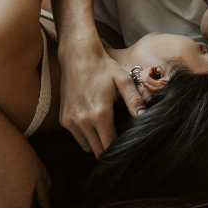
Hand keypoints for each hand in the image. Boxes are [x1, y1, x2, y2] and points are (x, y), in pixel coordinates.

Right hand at [59, 37, 145, 156]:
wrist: (77, 56)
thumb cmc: (103, 68)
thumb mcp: (123, 80)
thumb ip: (134, 100)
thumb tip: (144, 117)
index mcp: (100, 113)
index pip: (110, 145)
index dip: (120, 148)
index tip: (128, 145)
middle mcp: (83, 120)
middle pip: (98, 151)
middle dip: (110, 149)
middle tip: (119, 140)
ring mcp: (70, 121)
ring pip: (87, 147)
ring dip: (97, 144)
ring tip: (107, 132)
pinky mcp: (63, 119)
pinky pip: (77, 137)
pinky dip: (86, 136)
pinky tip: (95, 125)